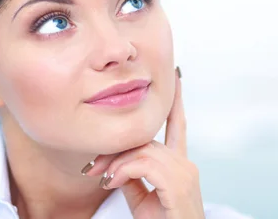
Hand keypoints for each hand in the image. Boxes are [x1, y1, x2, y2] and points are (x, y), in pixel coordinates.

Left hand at [81, 67, 204, 218]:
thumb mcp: (143, 199)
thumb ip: (134, 177)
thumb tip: (118, 164)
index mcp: (180, 166)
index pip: (178, 126)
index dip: (176, 102)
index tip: (176, 77)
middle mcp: (186, 165)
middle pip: (145, 140)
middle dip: (115, 150)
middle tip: (91, 167)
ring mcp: (185, 173)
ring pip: (142, 150)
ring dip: (115, 163)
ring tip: (100, 178)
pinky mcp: (178, 185)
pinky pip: (144, 164)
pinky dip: (123, 171)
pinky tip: (111, 183)